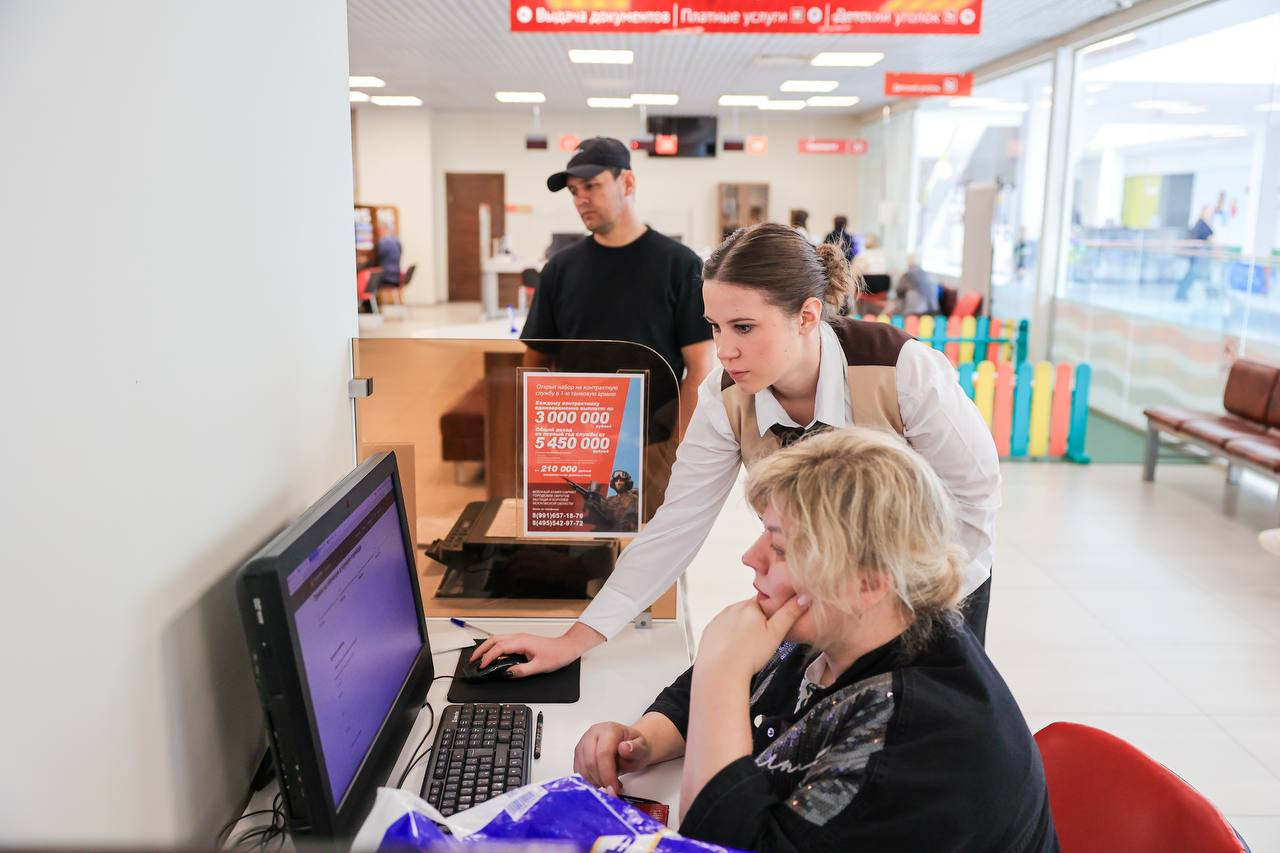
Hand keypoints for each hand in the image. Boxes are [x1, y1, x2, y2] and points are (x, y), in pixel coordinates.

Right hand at [470, 623, 601, 676]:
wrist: (567, 648)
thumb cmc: (556, 655)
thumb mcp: (539, 667)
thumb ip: (522, 671)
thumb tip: (507, 673)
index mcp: (522, 642)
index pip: (499, 648)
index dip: (488, 657)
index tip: (481, 666)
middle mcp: (519, 637)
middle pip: (494, 640)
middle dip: (481, 649)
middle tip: (472, 660)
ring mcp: (520, 637)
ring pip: (498, 639)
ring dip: (487, 647)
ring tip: (479, 657)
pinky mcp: (522, 640)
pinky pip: (504, 641)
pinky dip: (494, 647)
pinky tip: (492, 655)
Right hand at [573, 721, 651, 793]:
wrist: (629, 746)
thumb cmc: (634, 748)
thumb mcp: (642, 749)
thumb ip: (636, 749)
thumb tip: (625, 748)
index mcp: (609, 730)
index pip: (603, 753)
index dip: (607, 774)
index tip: (614, 789)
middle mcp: (593, 734)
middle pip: (590, 761)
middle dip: (601, 780)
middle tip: (612, 790)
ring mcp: (583, 743)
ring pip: (582, 768)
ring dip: (595, 782)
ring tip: (610, 784)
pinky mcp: (578, 754)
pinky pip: (579, 772)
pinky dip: (589, 781)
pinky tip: (601, 782)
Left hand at [695, 595, 809, 679]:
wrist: (721, 672)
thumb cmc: (749, 655)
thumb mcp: (776, 634)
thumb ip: (789, 613)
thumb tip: (804, 597)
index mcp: (749, 605)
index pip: (765, 602)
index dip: (772, 613)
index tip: (774, 626)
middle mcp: (732, 608)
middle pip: (750, 610)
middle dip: (757, 621)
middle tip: (763, 640)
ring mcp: (718, 619)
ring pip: (736, 620)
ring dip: (743, 629)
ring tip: (748, 647)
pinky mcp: (710, 631)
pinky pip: (723, 630)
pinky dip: (729, 637)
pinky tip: (734, 649)